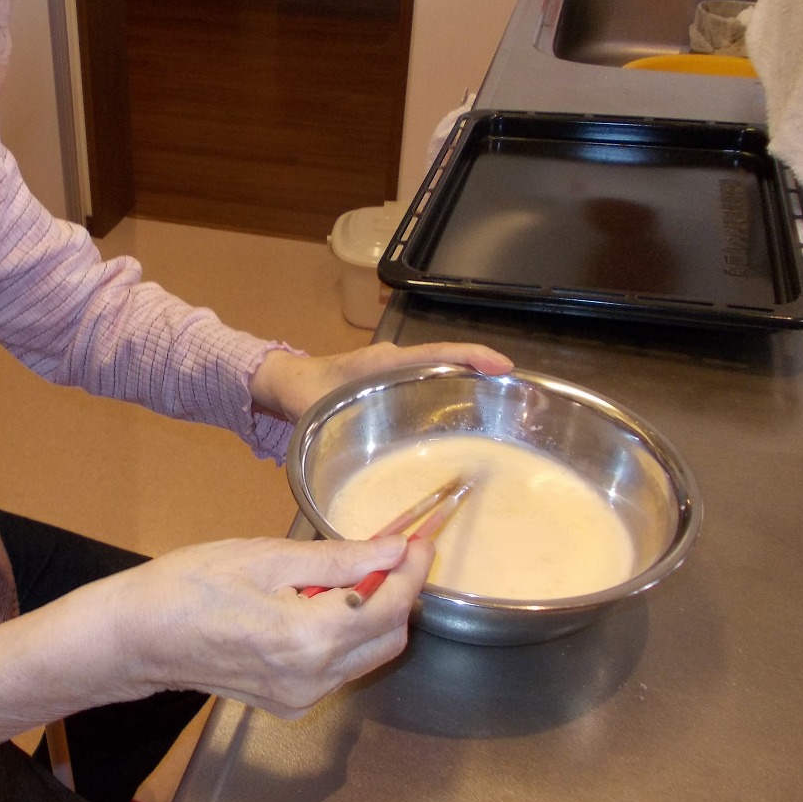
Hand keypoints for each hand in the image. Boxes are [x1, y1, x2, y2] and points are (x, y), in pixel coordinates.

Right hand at [116, 533, 432, 717]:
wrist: (135, 638)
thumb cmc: (187, 586)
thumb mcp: (264, 557)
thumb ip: (337, 558)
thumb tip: (394, 549)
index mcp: (308, 639)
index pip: (389, 607)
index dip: (412, 570)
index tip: (419, 539)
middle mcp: (313, 679)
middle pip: (388, 638)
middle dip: (399, 592)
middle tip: (392, 549)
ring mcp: (301, 698)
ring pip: (367, 655)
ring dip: (374, 612)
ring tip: (352, 569)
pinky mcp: (289, 703)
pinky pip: (339, 668)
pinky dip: (346, 634)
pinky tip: (321, 601)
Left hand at [248, 341, 512, 422]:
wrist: (283, 384)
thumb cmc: (298, 389)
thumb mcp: (309, 406)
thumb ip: (320, 424)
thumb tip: (333, 447)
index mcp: (381, 363)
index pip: (435, 353)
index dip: (471, 357)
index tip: (504, 366)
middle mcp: (395, 366)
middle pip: (449, 365)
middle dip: (484, 376)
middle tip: (519, 400)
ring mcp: (396, 379)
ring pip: (442, 379)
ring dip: (472, 391)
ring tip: (505, 417)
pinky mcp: (393, 394)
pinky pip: (429, 394)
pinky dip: (451, 405)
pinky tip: (464, 433)